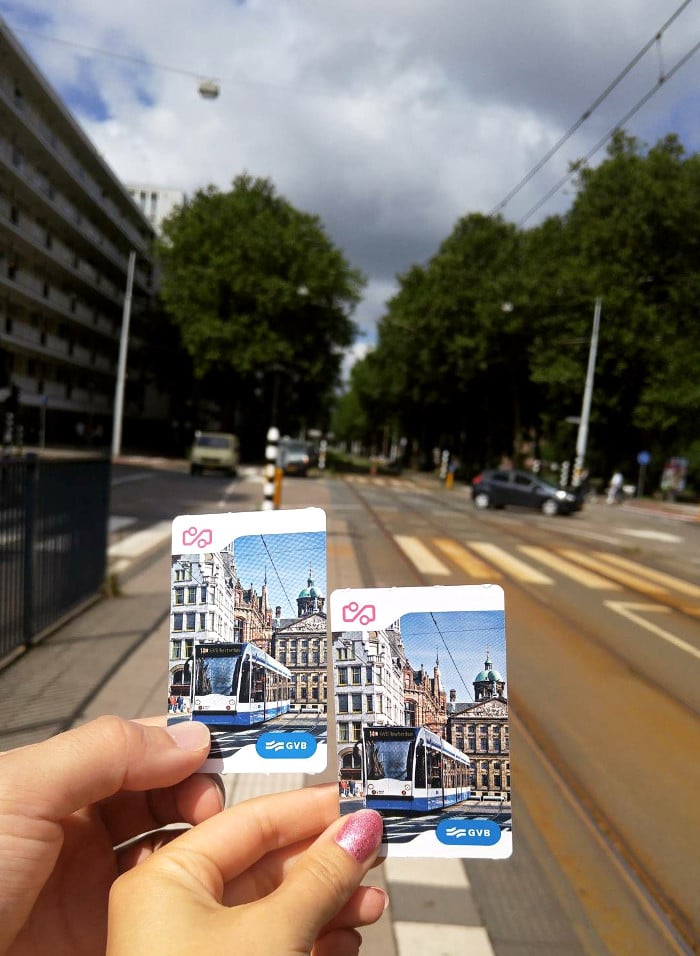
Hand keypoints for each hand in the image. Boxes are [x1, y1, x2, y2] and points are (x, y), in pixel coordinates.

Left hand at [0, 715, 220, 955]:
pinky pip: (159, 905)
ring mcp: (91, 886)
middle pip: (159, 794)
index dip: (178, 745)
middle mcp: (78, 829)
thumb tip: (187, 736)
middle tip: (207, 806)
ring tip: (205, 847)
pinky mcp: (102, 937)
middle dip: (193, 790)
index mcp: (58, 784)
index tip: (217, 753)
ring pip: (167, 848)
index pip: (136, 748)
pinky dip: (183, 891)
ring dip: (194, 839)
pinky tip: (187, 890)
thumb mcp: (24, 792)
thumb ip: (105, 751)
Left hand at [107, 785, 387, 955]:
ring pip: (272, 913)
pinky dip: (309, 942)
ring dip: (327, 905)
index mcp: (161, 880)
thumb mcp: (262, 934)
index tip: (353, 804)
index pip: (247, 821)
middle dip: (324, 862)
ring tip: (367, 899)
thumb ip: (315, 877)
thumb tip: (355, 831)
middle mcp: (170, 914)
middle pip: (265, 868)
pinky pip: (267, 949)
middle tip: (369, 850)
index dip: (305, 809)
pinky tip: (343, 943)